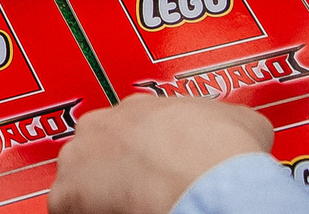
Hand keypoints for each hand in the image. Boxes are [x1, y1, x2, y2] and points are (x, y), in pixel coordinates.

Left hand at [47, 95, 272, 213]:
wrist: (204, 181)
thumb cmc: (219, 154)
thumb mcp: (241, 119)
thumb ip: (227, 118)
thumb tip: (243, 127)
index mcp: (139, 104)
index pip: (133, 126)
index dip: (148, 152)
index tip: (159, 167)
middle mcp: (101, 124)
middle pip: (98, 148)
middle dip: (116, 169)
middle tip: (141, 193)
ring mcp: (79, 158)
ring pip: (78, 177)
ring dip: (96, 194)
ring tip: (127, 209)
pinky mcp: (65, 195)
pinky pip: (66, 209)